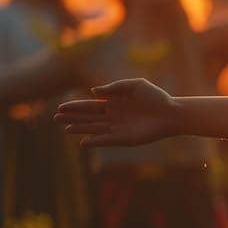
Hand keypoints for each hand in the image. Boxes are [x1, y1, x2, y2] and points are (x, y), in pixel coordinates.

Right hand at [55, 78, 181, 146]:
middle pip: (88, 118)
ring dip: (80, 129)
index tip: (60, 107)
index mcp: (113, 103)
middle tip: (55, 118)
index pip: (89, 105)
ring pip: (94, 129)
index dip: (75, 106)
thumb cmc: (155, 97)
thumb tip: (93, 91)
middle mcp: (113, 116)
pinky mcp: (125, 139)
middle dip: (72, 118)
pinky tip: (84, 142)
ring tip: (65, 130)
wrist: (171, 112)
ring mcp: (118, 128)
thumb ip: (114, 87)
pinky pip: (107, 140)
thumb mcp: (134, 85)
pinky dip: (96, 141)